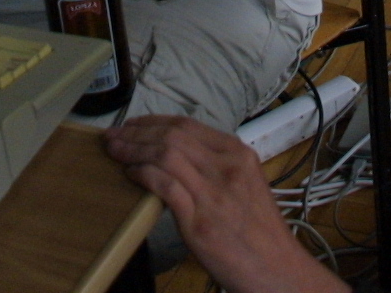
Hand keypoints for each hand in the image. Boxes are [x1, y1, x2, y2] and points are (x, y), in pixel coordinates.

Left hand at [104, 117, 344, 292]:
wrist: (278, 269)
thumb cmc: (259, 231)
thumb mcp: (246, 184)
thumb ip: (217, 165)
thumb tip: (179, 154)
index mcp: (238, 154)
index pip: (187, 125)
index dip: (153, 121)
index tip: (133, 125)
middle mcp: (227, 167)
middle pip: (172, 136)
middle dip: (136, 133)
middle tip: (113, 136)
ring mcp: (213, 193)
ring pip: (165, 155)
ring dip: (133, 150)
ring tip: (115, 152)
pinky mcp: (200, 220)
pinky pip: (164, 185)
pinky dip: (143, 175)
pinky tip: (130, 174)